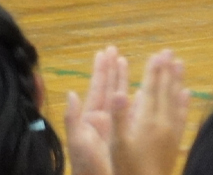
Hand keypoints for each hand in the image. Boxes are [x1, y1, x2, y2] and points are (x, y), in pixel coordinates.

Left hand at [63, 46, 124, 174]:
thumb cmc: (87, 167)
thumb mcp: (77, 143)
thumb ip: (73, 119)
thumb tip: (71, 92)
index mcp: (91, 119)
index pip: (98, 88)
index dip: (101, 70)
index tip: (105, 52)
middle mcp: (102, 120)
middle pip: (108, 88)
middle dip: (111, 69)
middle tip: (114, 49)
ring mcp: (113, 127)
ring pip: (119, 98)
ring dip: (123, 80)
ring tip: (125, 62)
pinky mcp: (123, 136)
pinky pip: (131, 113)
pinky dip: (136, 101)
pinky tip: (140, 92)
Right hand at [114, 49, 187, 174]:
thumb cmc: (128, 168)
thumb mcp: (117, 144)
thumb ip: (118, 117)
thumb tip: (118, 92)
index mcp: (146, 120)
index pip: (151, 89)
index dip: (153, 71)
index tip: (157, 54)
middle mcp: (162, 121)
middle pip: (165, 90)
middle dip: (166, 70)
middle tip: (169, 51)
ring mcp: (172, 130)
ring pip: (176, 99)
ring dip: (177, 80)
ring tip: (180, 64)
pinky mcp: (176, 140)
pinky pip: (182, 115)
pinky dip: (184, 102)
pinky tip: (187, 93)